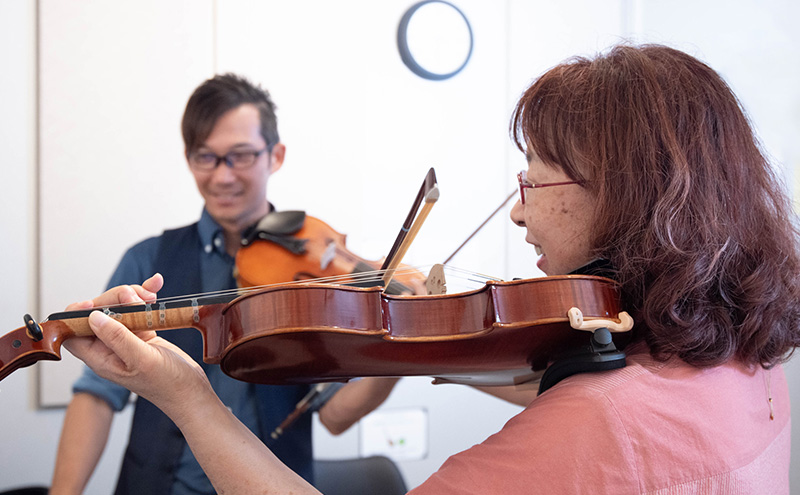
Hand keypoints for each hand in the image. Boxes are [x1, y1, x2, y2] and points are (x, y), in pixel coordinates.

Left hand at [63, 274, 212, 416]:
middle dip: (115, 299)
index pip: (73, 333)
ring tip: (151, 297)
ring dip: (133, 295)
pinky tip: (155, 287)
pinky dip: (145, 295)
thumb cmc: (168, 384)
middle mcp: (110, 348)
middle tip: (135, 298)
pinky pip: (138, 309)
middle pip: (98, 313)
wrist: (191, 391)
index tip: (94, 303)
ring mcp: (126, 339)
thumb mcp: (142, 360)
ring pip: (118, 307)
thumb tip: (93, 317)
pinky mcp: (142, 332)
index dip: (77, 315)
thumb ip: (118, 338)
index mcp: (101, 359)